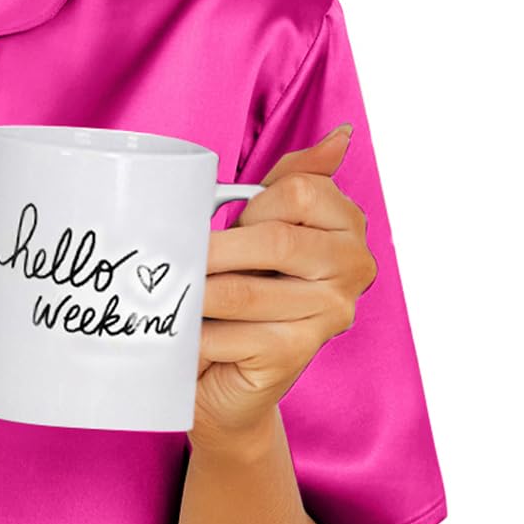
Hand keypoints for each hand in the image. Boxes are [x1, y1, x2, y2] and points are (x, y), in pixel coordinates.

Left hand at [194, 123, 376, 450]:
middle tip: (178, 262)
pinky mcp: (295, 353)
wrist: (229, 387)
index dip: (253, 207)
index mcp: (349, 228)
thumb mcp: (267, 232)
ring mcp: (329, 314)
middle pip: (274, 240)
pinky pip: (228, 333)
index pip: (299, 192)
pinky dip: (193, 334)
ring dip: (195, 294)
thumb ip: (297, 182)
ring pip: (241, 290)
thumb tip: (341, 136)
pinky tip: (181, 334)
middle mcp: (352, 269)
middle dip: (214, 252)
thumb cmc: (243, 303)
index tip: (234, 225)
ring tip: (170, 295)